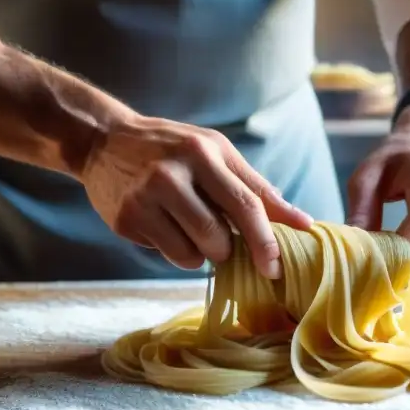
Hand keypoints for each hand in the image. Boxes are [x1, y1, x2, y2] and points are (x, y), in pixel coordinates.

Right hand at [80, 115, 311, 277]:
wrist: (106, 142)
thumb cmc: (175, 149)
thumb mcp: (217, 153)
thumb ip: (257, 188)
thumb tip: (302, 223)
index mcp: (203, 153)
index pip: (245, 205)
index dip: (265, 240)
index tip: (276, 266)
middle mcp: (171, 174)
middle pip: (219, 237)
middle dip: (229, 249)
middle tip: (223, 239)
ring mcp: (144, 198)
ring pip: (193, 255)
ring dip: (202, 252)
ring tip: (190, 225)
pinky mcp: (126, 220)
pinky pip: (168, 255)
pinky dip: (177, 250)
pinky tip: (165, 224)